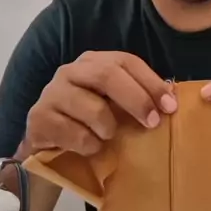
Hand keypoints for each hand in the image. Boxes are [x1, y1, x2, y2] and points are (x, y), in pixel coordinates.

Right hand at [24, 51, 176, 155]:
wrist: (50, 149)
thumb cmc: (89, 124)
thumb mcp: (115, 107)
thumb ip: (137, 97)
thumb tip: (171, 99)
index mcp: (93, 62)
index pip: (126, 62)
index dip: (151, 82)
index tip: (170, 106)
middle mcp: (70, 71)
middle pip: (107, 75)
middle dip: (136, 100)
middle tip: (152, 123)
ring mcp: (52, 93)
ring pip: (93, 108)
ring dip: (109, 128)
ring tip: (109, 137)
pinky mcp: (39, 118)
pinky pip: (75, 134)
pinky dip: (90, 145)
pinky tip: (89, 148)